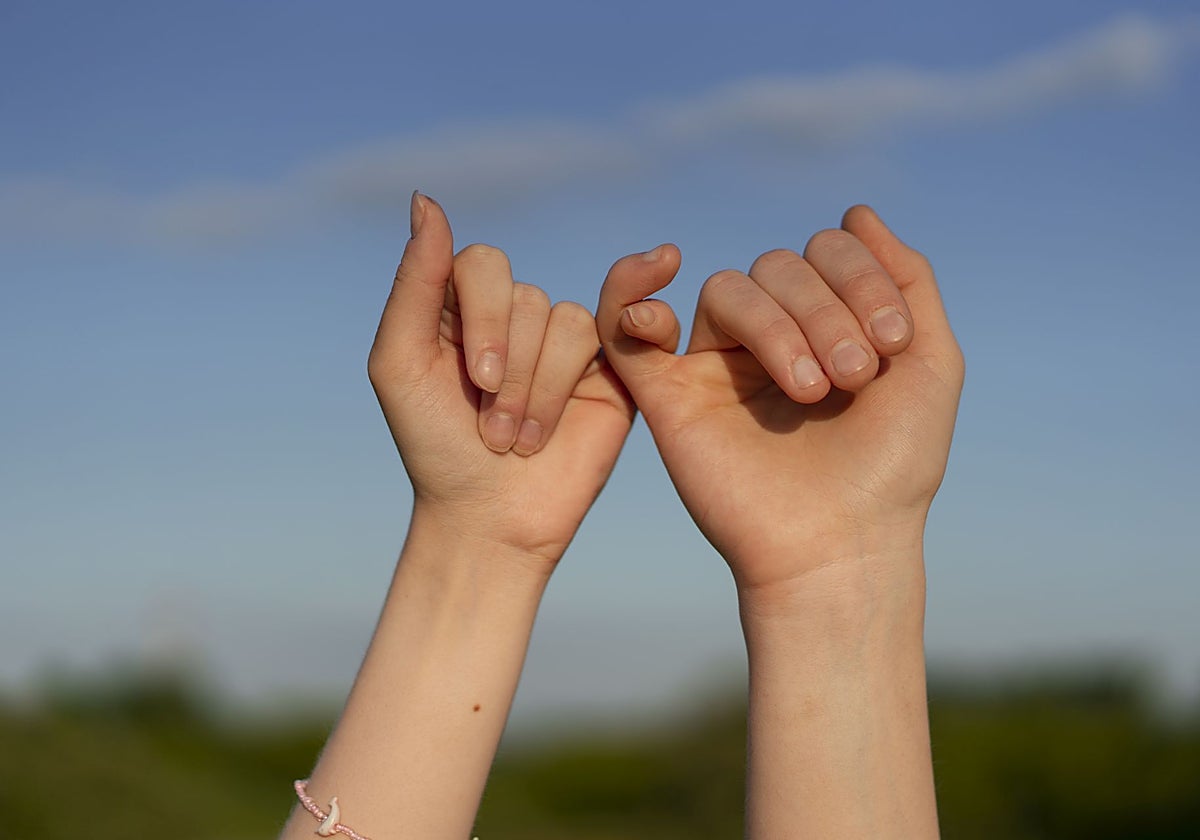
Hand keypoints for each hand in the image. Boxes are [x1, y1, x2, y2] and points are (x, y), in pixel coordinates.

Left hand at [368, 194, 634, 565]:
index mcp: (457, 307)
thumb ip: (413, 281)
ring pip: (565, 320)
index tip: (474, 382)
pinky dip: (569, 387)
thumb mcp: (399, 363)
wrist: (489, 518)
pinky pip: (605, 337)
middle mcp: (510, 317)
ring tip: (518, 441)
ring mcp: (558, 342)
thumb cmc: (434, 446)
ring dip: (538, 390)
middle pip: (525, 294)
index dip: (484, 317)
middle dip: (509, 368)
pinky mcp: (604, 368)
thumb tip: (426, 198)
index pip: (481, 263)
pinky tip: (558, 426)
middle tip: (490, 429)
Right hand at [596, 206, 963, 594]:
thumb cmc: (890, 468)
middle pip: (776, 266)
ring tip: (813, 389)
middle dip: (825, 310)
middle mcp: (766, 337)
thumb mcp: (930, 364)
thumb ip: (907, 281)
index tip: (893, 345)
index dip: (859, 277)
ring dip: (778, 325)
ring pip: (728, 289)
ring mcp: (715, 364)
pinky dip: (628, 293)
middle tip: (855, 376)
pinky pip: (625, 325)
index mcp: (823, 323)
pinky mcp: (668, 395)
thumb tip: (857, 211)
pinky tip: (657, 294)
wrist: (843, 547)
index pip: (824, 250)